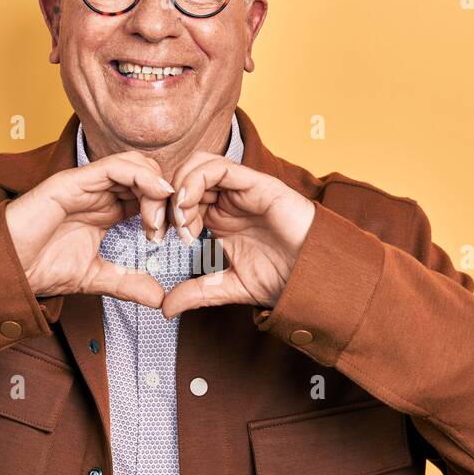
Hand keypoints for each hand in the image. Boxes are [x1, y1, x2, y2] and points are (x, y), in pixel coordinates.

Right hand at [5, 152, 174, 308]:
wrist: (6, 270)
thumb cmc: (39, 268)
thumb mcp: (95, 278)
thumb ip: (127, 284)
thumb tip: (160, 298)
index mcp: (107, 209)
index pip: (150, 195)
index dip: (171, 209)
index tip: (183, 236)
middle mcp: (99, 192)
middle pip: (149, 176)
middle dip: (171, 198)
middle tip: (180, 227)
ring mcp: (86, 183)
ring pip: (137, 166)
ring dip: (159, 188)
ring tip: (165, 218)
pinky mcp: (73, 180)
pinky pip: (115, 166)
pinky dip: (142, 176)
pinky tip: (157, 195)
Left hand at [161, 152, 316, 319]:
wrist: (316, 276)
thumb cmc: (282, 277)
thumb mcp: (228, 287)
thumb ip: (197, 293)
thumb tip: (165, 308)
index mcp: (218, 216)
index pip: (179, 198)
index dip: (162, 213)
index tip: (157, 240)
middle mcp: (227, 199)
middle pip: (183, 177)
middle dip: (164, 199)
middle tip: (161, 228)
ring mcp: (241, 189)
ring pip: (197, 165)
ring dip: (179, 187)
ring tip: (178, 219)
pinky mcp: (256, 183)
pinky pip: (218, 167)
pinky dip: (195, 180)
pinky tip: (188, 206)